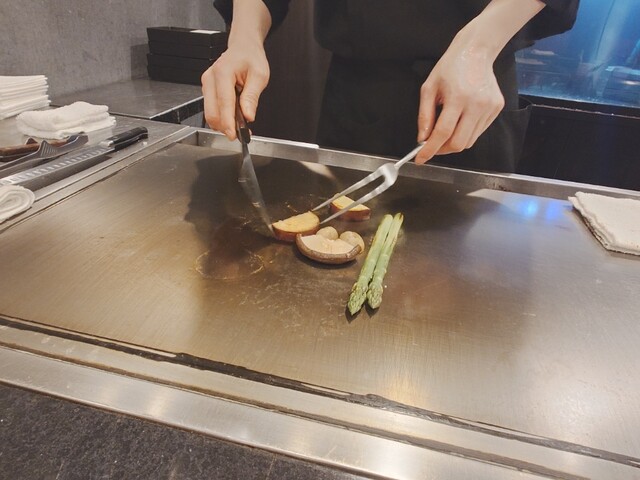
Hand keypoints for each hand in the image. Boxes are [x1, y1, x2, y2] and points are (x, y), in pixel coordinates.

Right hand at [201, 40, 269, 140]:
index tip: (234, 135)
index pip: (224, 103)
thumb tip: (248, 116)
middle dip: (225, 126)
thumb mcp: (259, 76)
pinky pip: (212, 109)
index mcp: (223, 72)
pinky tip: (234, 117)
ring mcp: (206, 85)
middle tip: (242, 133)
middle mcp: (210, 78)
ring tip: (241, 124)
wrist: (243, 47)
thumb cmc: (251, 58)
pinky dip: (222, 118)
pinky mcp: (207, 90)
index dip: (228, 122)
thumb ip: (252, 97)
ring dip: (224, 124)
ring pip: (210, 114)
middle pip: (212, 112)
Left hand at [415, 40, 503, 163]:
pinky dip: (466, 133)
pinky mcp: (496, 109)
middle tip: (432, 146)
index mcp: (458, 98)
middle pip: (459, 143)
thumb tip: (422, 139)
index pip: (443, 133)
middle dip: (442, 150)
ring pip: (469, 141)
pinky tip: (460, 121)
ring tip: (446, 131)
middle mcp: (476, 105)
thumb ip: (424, 115)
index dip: (430, 149)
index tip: (420, 159)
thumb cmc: (450, 67)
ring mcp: (489, 108)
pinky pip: (478, 132)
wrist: (475, 51)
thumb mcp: (429, 88)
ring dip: (454, 142)